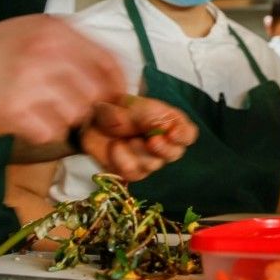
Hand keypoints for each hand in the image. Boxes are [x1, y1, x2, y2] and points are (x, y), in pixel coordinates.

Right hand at [0, 15, 127, 144]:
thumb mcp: (35, 31)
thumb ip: (72, 46)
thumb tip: (113, 76)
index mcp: (57, 32)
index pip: (108, 62)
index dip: (117, 86)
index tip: (115, 99)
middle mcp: (47, 54)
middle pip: (94, 94)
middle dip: (86, 106)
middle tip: (67, 107)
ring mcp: (30, 83)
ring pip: (74, 116)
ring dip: (63, 121)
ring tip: (40, 112)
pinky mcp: (12, 111)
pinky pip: (49, 133)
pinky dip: (41, 133)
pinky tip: (25, 121)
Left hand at [80, 97, 196, 180]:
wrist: (91, 120)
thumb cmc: (118, 109)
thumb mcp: (132, 106)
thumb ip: (147, 117)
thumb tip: (162, 129)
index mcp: (170, 124)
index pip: (188, 134)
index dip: (183, 136)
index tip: (172, 133)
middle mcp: (164, 145)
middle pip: (174, 153)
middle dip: (162, 148)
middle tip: (151, 141)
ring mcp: (148, 161)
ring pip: (152, 164)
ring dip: (137, 151)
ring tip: (125, 138)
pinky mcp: (130, 172)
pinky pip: (131, 171)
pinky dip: (121, 158)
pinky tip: (115, 147)